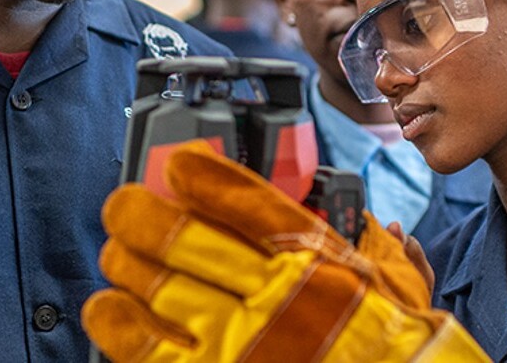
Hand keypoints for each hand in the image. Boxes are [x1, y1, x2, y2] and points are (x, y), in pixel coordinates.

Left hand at [82, 141, 488, 361]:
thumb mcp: (402, 294)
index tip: (179, 162)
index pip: (251, 205)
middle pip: (188, 242)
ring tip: (113, 251)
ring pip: (161, 293)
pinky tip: (103, 310)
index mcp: (316, 263)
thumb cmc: (398, 351)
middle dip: (143, 216)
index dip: (207, 178)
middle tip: (121, 204)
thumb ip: (388, 255)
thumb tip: (386, 228)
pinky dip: (119, 330)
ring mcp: (241, 346)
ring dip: (126, 265)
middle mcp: (273, 298)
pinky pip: (154, 356)